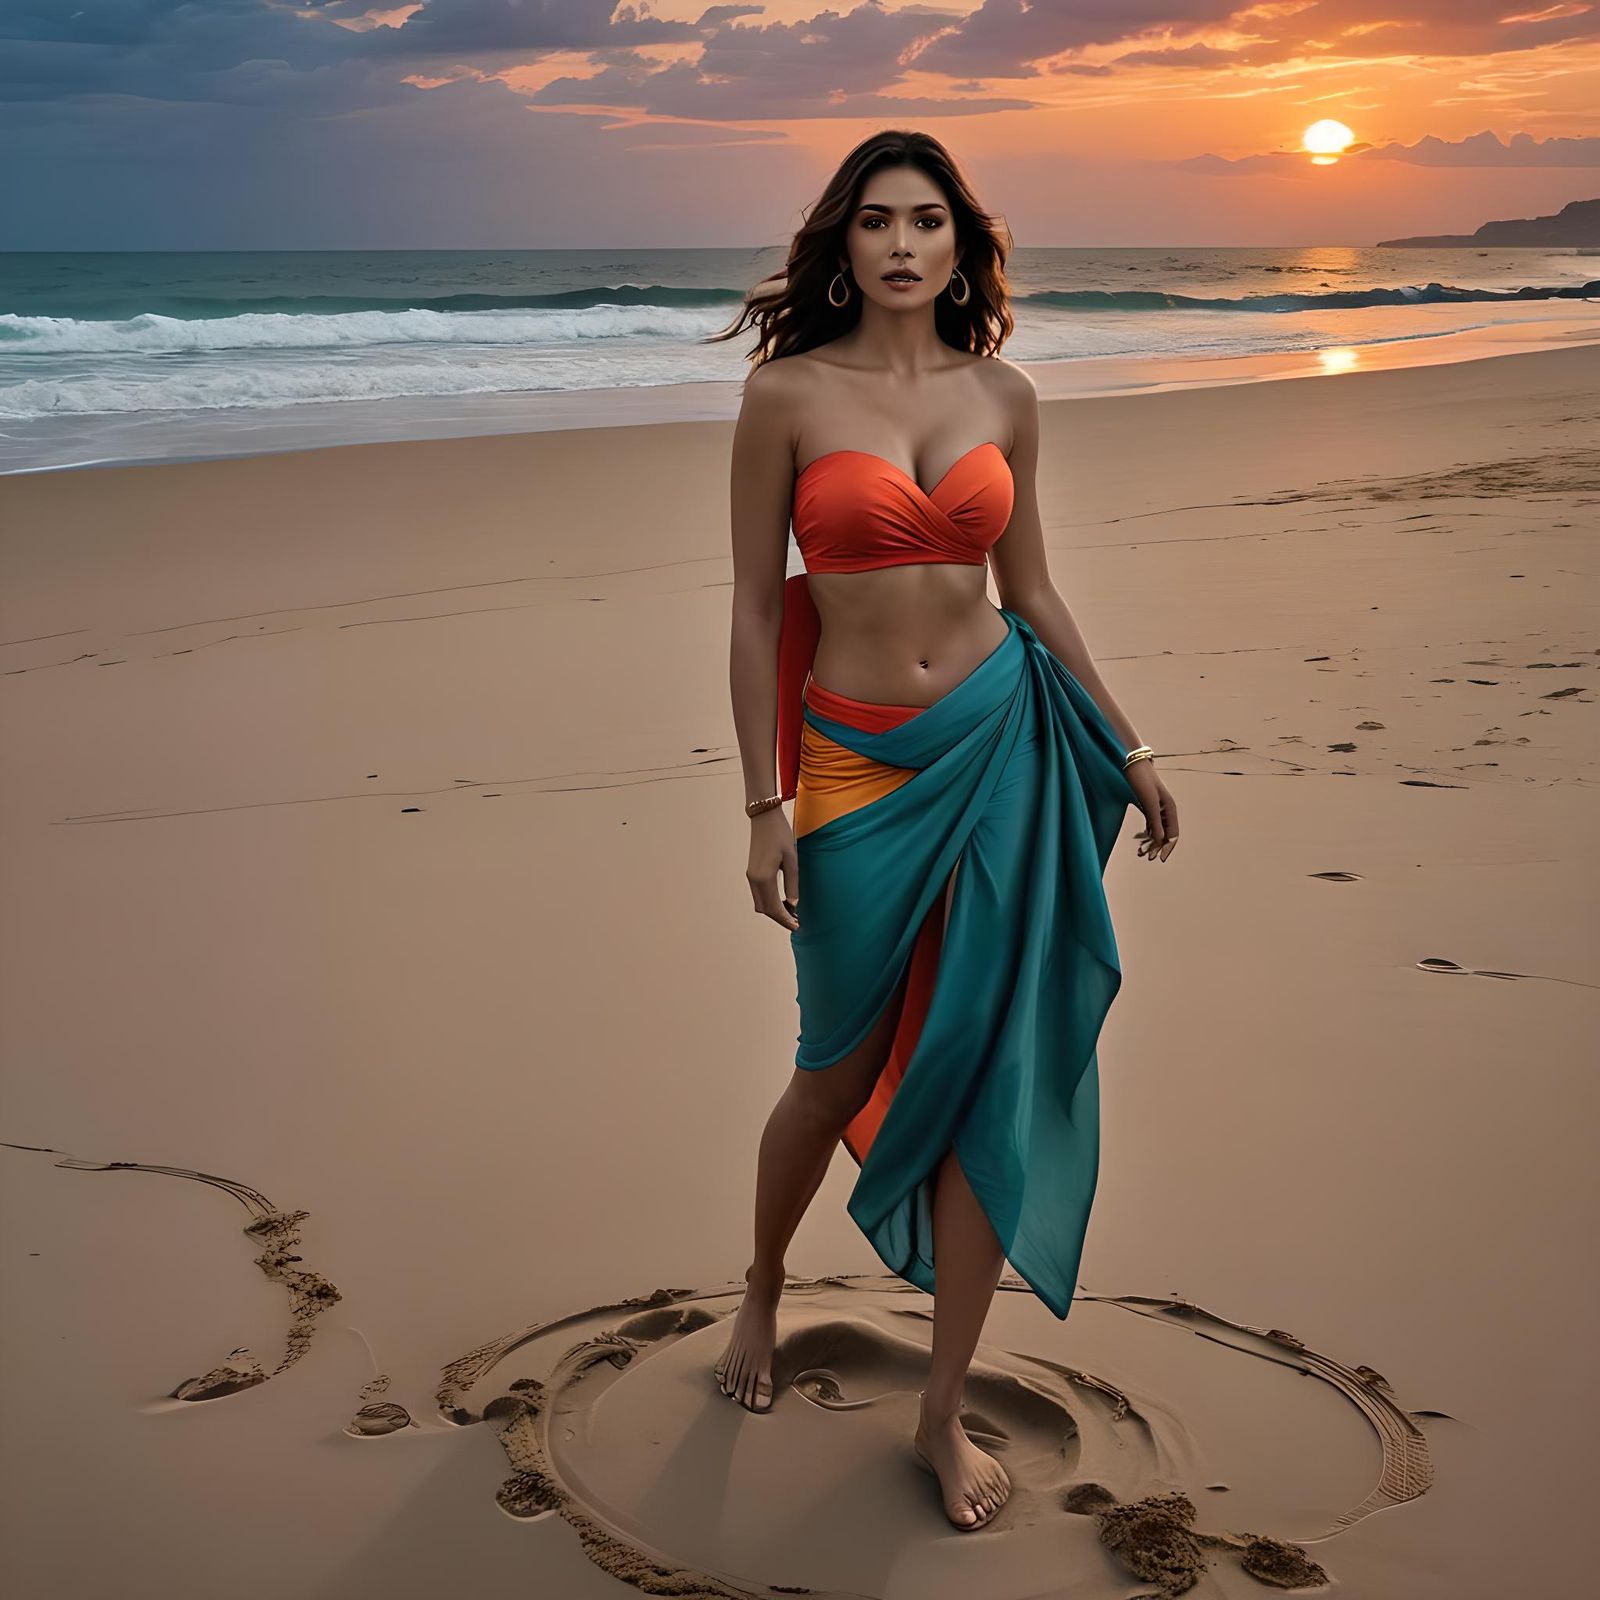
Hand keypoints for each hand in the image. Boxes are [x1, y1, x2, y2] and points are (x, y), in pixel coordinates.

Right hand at [747, 808, 800, 929]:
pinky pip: (759, 894)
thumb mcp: (792, 859)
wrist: (764, 817)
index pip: (774, 908)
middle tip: (796, 922)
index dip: (785, 919)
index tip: (797, 926)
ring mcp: (751, 876)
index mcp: (764, 878)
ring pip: (760, 903)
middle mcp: (754, 879)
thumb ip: (792, 883)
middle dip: (779, 918)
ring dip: (774, 910)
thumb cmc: (780, 835)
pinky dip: (769, 901)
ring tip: (791, 913)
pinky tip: (782, 900)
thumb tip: (793, 903)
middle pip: (764, 909)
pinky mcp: (752, 872)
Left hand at [1127, 762, 1178, 862]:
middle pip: (1165, 835)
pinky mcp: (1148, 807)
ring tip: (1139, 852)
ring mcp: (1157, 809)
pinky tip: (1139, 841)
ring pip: (1157, 831)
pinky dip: (1145, 834)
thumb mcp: (1148, 802)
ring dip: (1150, 842)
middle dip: (1157, 847)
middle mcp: (1166, 810)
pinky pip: (1150, 825)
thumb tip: (1160, 840)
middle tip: (1145, 857)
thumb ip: (1155, 821)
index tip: (1159, 859)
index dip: (1167, 848)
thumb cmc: (1142, 781)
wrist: (1133, 764)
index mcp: (1170, 809)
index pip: (1173, 834)